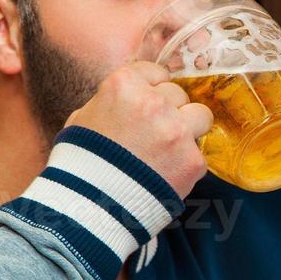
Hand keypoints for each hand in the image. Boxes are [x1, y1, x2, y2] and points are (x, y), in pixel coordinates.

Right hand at [64, 61, 212, 198]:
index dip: (152, 89)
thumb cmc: (79, 163)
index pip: (155, 72)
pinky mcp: (192, 160)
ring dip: (189, 129)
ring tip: (169, 150)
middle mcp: (154, 102)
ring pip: (200, 115)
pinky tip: (166, 174)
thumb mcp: (83, 118)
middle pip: (178, 94)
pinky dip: (186, 164)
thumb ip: (110, 101)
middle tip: (152, 134)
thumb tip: (126, 98)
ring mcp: (177, 131)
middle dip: (168, 111)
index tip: (148, 104)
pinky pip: (199, 153)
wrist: (89, 207)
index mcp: (124, 85)